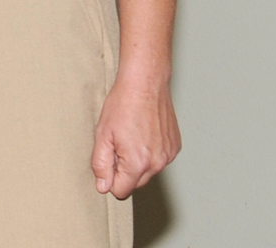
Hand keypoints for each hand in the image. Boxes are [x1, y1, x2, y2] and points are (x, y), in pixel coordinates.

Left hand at [91, 74, 179, 198]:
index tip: (107, 160)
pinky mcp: (175, 147)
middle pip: (135, 183)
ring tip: (131, 135)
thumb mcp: (102, 134)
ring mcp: (169, 155)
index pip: (121, 191)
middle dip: (124, 171)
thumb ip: (101, 165)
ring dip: (138, 161)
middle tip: (117, 144)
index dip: (110, 179)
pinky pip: (159, 160)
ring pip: (148, 171)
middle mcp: (157, 163)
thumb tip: (103, 187)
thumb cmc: (122, 105)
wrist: (145, 83)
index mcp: (137, 163)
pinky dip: (150, 152)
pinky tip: (143, 133)